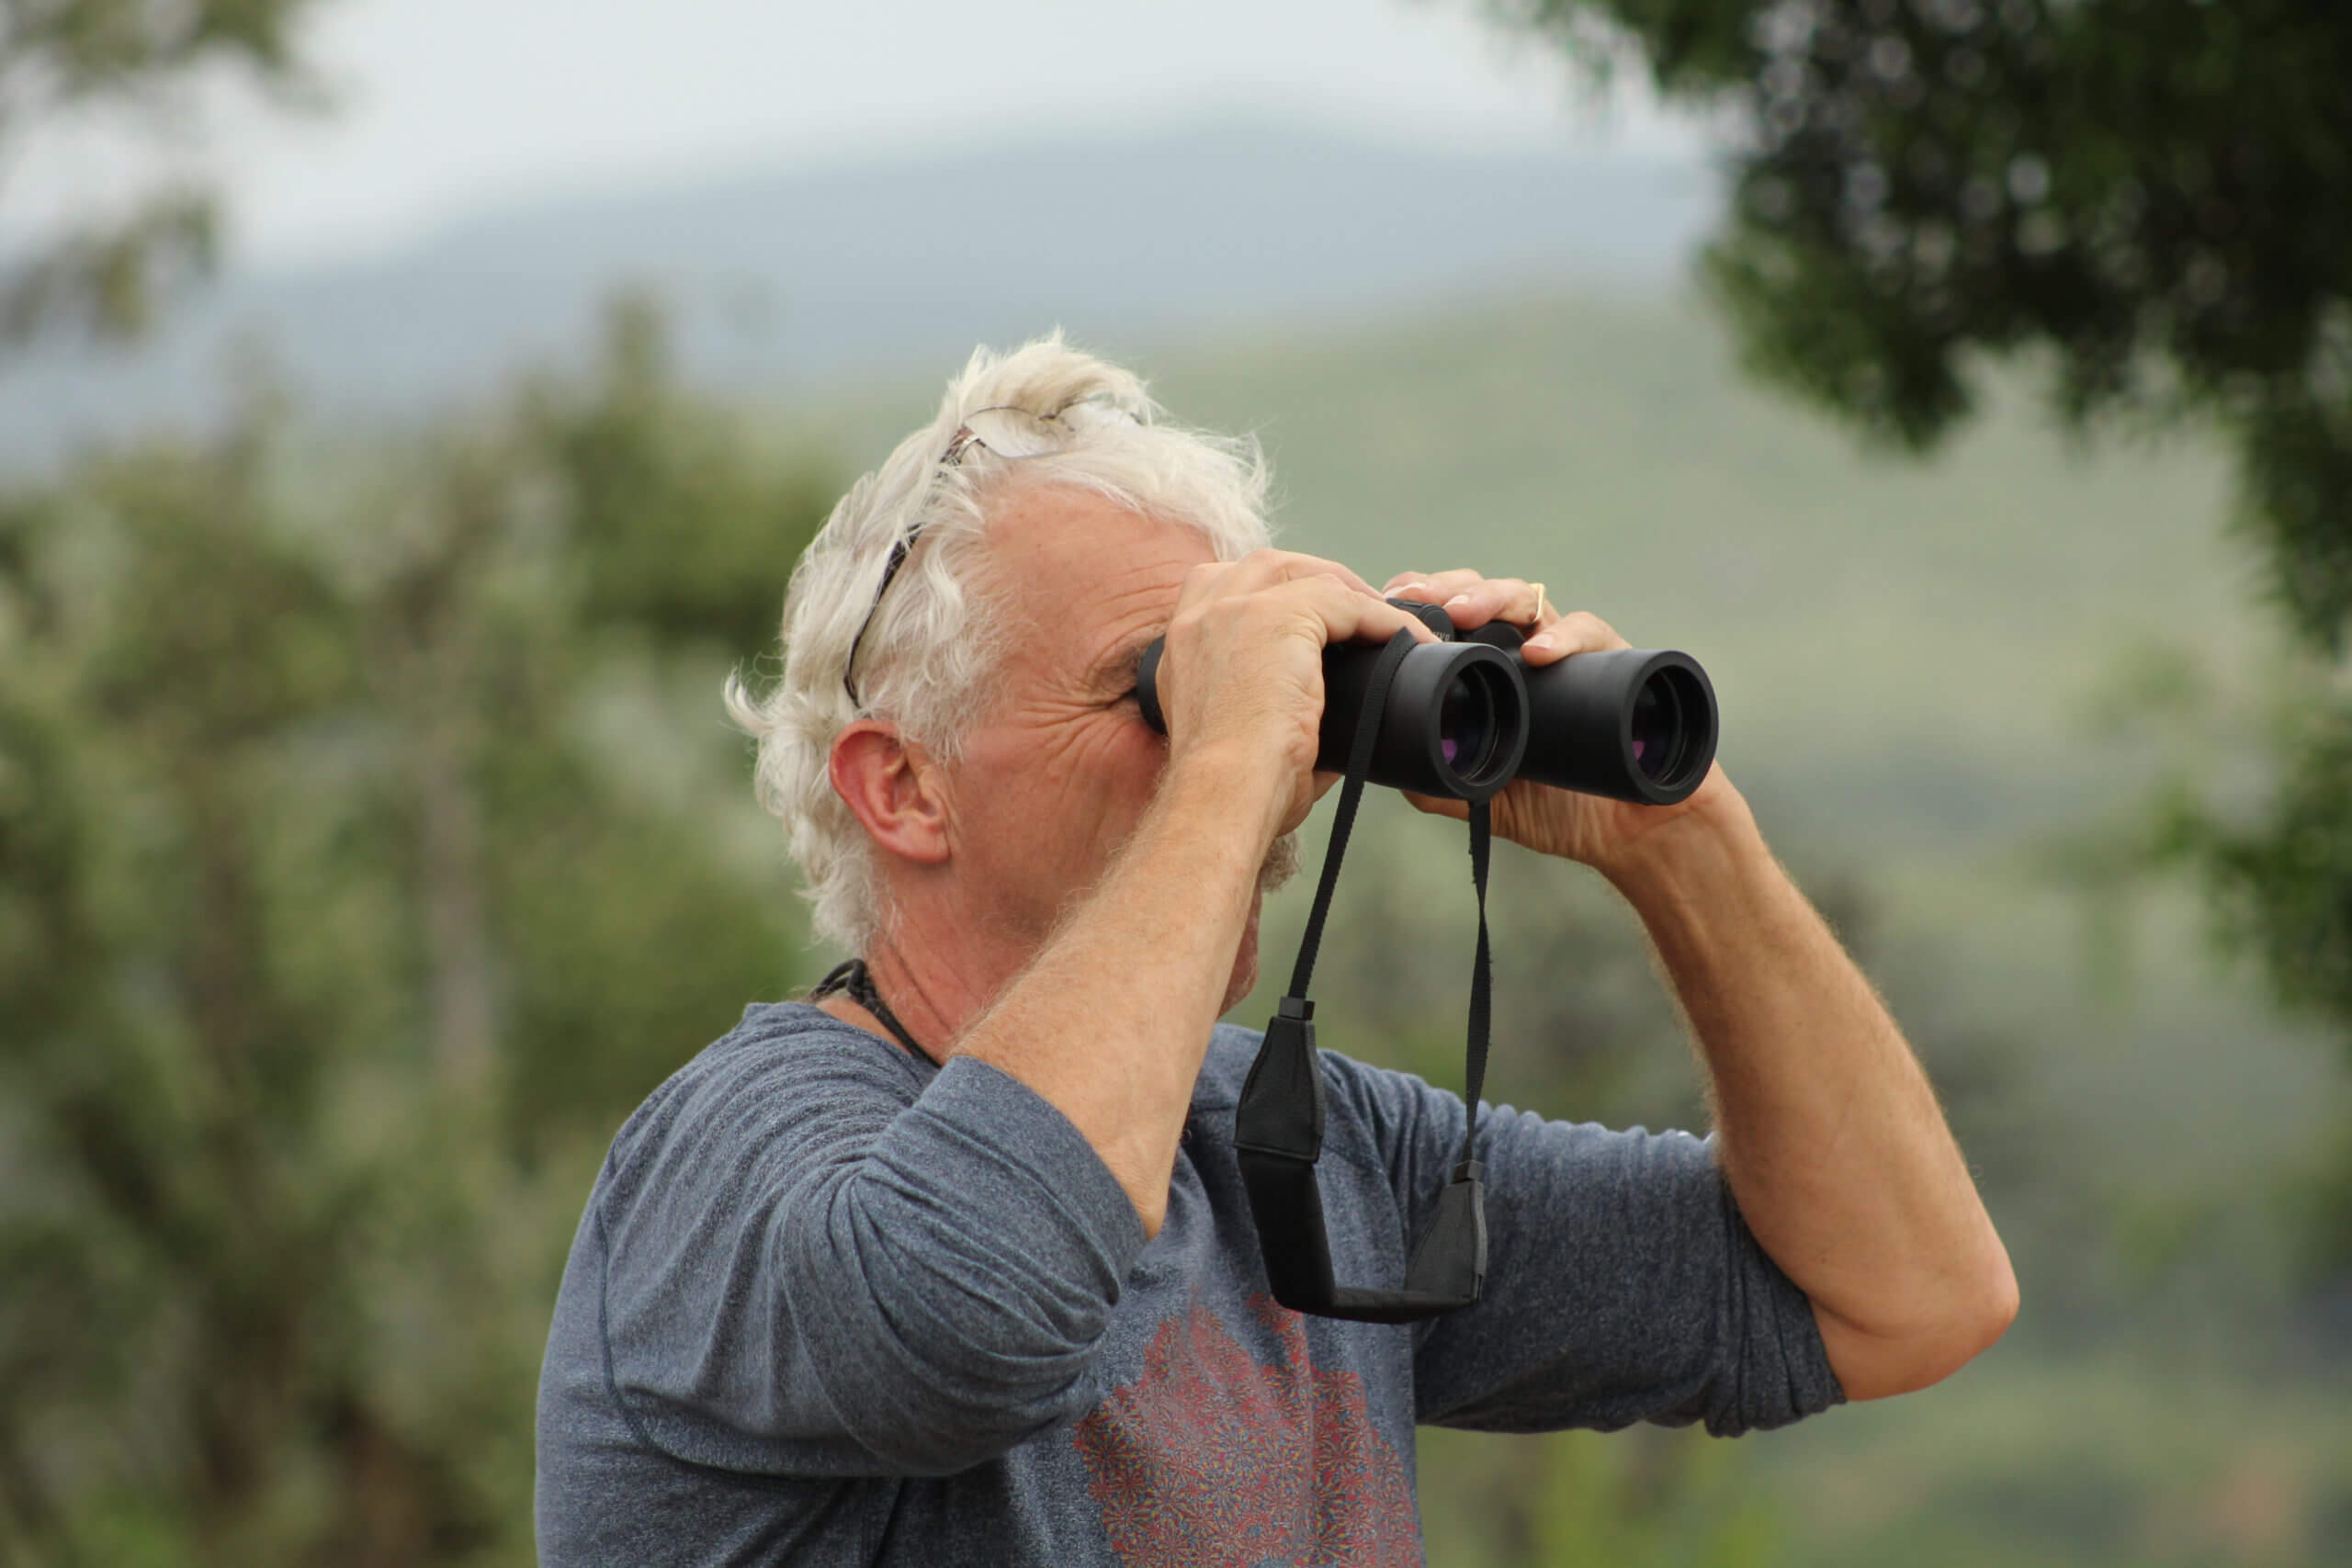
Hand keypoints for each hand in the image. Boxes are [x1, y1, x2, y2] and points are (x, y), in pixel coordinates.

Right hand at [1157, 550, 1440, 839]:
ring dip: (1349, 592)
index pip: (1227, 589)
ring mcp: (1234, 609)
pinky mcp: (1276, 616)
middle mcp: (1199, 615)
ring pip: (1305, 573)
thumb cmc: (1233, 789)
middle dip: (1316, 581)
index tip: (1316, 626)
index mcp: (1182, 644)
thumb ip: (1276, 711)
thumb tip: (1340, 724)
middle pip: (1267, 567)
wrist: (1223, 797)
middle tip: (1358, 614)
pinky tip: (1406, 641)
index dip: (1278, 597)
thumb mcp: (1241, 737)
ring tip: (1384, 620)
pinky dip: (1383, 619)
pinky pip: (1346, 601)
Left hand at [1383, 568, 1742, 875]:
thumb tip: (1389, 764)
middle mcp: (1529, 650)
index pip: (1450, 616)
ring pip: (1530, 598)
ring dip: (1493, 597)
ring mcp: (1573, 651)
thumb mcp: (1484, 796)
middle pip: (1483, 594)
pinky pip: (1591, 632)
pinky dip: (1563, 637)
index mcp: (1493, 668)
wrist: (1628, 834)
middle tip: (1413, 598)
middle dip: (1446, 588)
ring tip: (1462, 613)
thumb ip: (1438, 780)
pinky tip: (1537, 653)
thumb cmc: (1561, 807)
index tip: (1383, 604)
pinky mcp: (1617, 661)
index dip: (1419, 602)